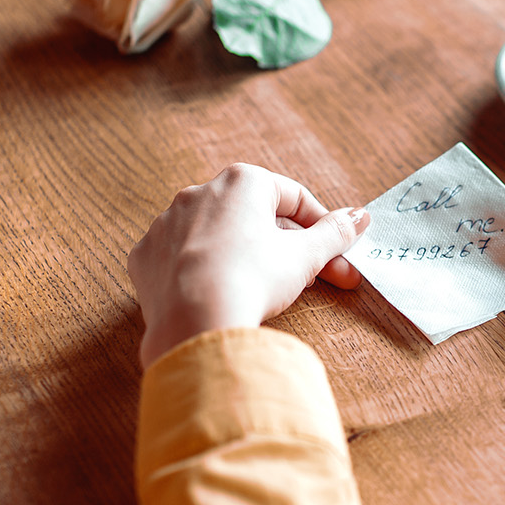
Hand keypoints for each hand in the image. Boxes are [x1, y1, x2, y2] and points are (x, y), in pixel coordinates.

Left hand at [127, 164, 371, 366]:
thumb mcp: (304, 256)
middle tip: (311, 278)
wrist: (196, 323)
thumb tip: (359, 216)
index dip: (320, 226)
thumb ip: (333, 233)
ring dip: (240, 254)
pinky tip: (216, 293)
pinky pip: (179, 258)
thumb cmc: (253, 279)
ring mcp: (166, 223)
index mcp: (241, 182)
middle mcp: (198, 192)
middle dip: (284, 246)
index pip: (292, 196)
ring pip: (214, 235)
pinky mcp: (145, 256)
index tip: (335, 252)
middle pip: (253, 216)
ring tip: (261, 288)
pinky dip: (199, 271)